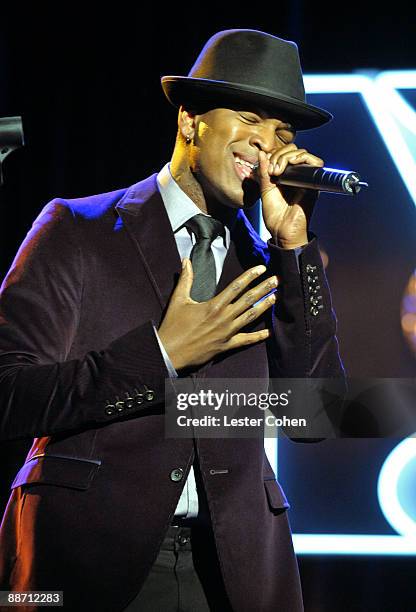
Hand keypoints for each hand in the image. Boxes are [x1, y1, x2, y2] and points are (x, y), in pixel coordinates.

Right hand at [157, 259, 276, 370]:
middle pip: (248, 300)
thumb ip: (185, 279)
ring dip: (264, 306)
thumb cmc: (173, 326)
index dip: (250, 276)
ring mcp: (227, 332)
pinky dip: (258, 337)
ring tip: (275, 298)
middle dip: (263, 288)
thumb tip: (186, 261)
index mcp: (214, 305)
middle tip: (276, 280)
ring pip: (250, 317)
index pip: (237, 286)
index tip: (261, 268)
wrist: (170, 352)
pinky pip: (245, 340)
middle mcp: (224, 317)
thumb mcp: (178, 300)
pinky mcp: (226, 346)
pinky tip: (268, 332)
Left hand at [257, 145, 323, 248]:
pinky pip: (315, 162)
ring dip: (287, 157)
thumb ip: (264, 172)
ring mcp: (305, 178)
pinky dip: (302, 158)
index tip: (265, 167)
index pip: (283, 153)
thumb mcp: (265, 190)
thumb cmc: (275, 216)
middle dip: (279, 155)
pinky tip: (290, 166)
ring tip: (277, 171)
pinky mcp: (313, 183)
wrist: (282, 231)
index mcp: (285, 176)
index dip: (274, 154)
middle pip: (293, 150)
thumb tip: (262, 153)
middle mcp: (296, 175)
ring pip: (301, 153)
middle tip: (272, 170)